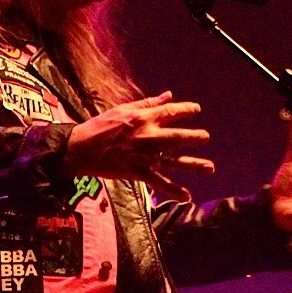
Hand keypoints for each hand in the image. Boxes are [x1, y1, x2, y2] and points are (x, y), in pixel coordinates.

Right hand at [65, 91, 213, 192]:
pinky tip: (187, 196)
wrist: (81, 148)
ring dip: (194, 165)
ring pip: (174, 161)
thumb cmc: (100, 126)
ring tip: (210, 167)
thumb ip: (148, 103)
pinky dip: (173, 190)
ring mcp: (144, 156)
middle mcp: (148, 137)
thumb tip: (168, 96)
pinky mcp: (138, 172)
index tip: (197, 109)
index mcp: (143, 118)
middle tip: (205, 137)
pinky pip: (159, 183)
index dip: (186, 110)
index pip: (171, 112)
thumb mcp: (123, 109)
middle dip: (195, 137)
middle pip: (178, 137)